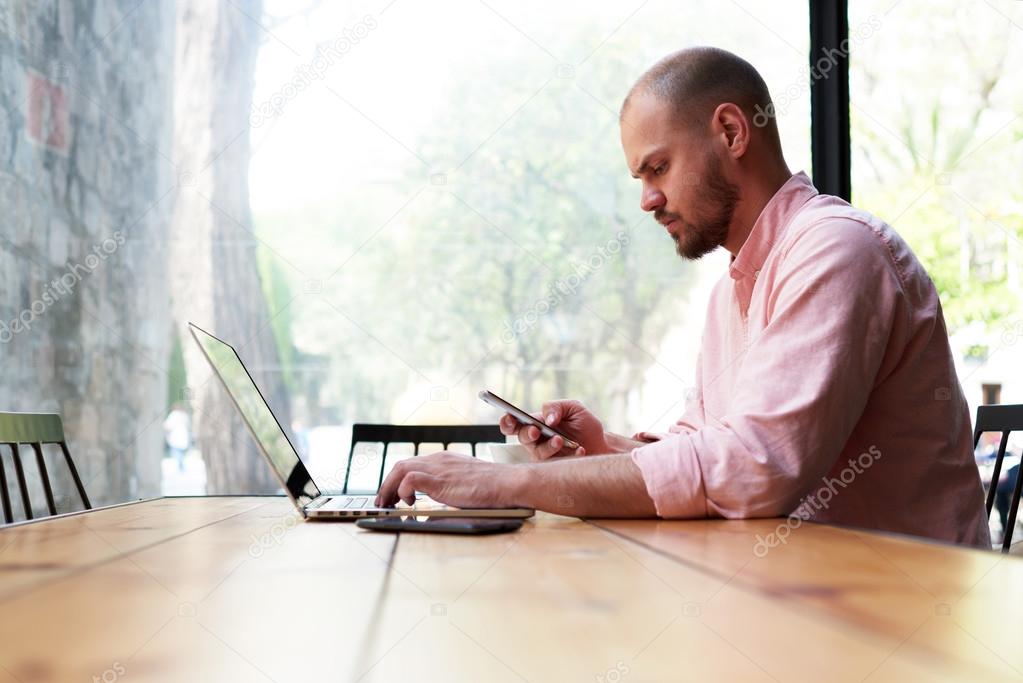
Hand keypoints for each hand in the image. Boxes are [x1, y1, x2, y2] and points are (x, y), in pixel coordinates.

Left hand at [375, 451, 525, 507]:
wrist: (507, 483)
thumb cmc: (493, 487)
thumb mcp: (466, 482)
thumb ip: (450, 486)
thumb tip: (439, 500)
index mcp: (444, 459)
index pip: (412, 464)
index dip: (397, 480)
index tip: (391, 494)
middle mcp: (438, 460)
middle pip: (400, 465)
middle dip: (386, 484)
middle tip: (383, 501)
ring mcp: (438, 468)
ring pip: (400, 469)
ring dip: (389, 487)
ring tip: (388, 504)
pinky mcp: (440, 480)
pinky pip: (410, 479)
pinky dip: (403, 491)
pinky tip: (409, 503)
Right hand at [499, 399, 609, 459]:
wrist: (602, 445)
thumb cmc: (584, 425)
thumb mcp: (573, 408)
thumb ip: (557, 407)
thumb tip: (548, 418)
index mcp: (536, 423)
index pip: (515, 423)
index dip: (508, 421)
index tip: (511, 418)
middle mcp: (536, 440)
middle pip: (523, 438)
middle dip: (527, 434)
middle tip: (536, 431)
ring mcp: (545, 455)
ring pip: (538, 453)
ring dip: (548, 446)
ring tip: (560, 439)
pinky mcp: (555, 468)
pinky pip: (556, 464)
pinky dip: (570, 455)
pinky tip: (579, 450)